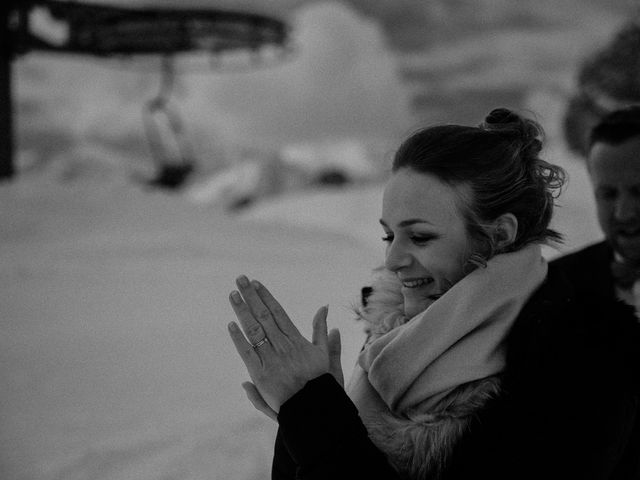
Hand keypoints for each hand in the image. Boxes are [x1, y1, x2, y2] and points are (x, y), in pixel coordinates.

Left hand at [227, 275, 343, 418]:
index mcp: (296, 339)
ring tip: (232, 294)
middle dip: (251, 296)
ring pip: (254, 329)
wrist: (312, 407)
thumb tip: (324, 307)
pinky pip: (247, 352)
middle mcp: (282, 346)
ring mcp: (271, 359)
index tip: (256, 283)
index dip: (266, 296)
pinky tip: (231, 324)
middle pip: (263, 315)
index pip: (278, 312)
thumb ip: (321, 329)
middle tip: (240, 279)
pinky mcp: (261, 375)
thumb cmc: (319, 380)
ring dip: (242, 310)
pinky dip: (239, 338)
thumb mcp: (324, 352)